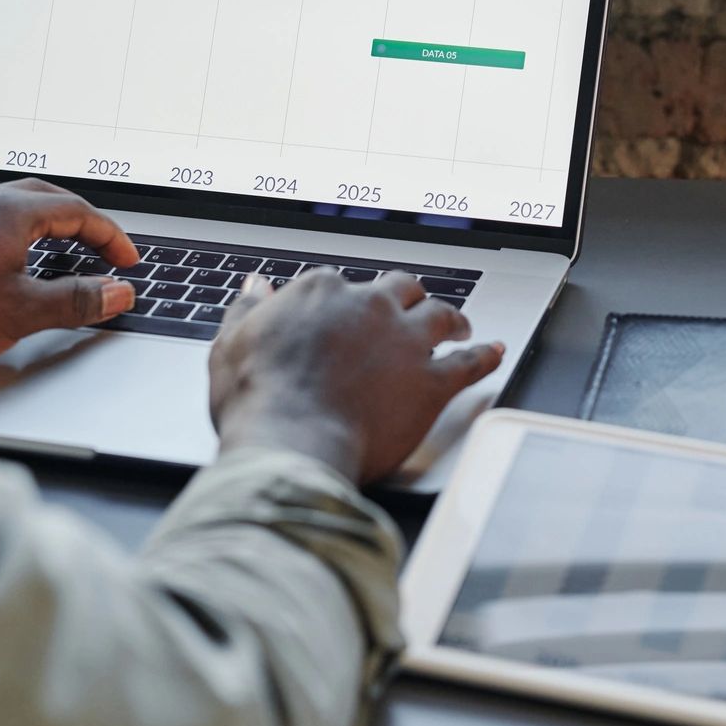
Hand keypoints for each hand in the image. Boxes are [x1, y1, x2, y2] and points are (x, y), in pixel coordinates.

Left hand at [0, 179, 141, 367]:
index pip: (78, 212)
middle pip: (49, 198)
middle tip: (102, 250)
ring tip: (64, 252)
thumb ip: (75, 300)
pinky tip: (12, 261)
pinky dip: (18, 233)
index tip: (126, 260)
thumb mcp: (21, 312)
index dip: (110, 237)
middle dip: (83, 223)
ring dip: (49, 225)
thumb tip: (116, 292)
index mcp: (10, 212)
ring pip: (16, 206)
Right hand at [208, 269, 504, 483]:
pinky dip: (485, 355)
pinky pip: (469, 362)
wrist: (292, 440)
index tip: (346, 313)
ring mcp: (405, 341)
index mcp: (321, 292)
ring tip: (459, 324)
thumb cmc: (257, 399)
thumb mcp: (231, 344)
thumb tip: (257, 287)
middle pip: (399, 289)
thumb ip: (248, 310)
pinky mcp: (431, 381)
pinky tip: (494, 351)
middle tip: (411, 308)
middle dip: (406, 297)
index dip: (346, 302)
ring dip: (451, 318)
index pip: (341, 285)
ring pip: (440, 314)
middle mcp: (369, 306)